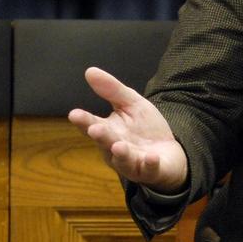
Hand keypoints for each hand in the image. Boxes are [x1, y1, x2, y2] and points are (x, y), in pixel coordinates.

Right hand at [68, 66, 188, 191]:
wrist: (169, 152)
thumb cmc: (144, 129)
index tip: (74, 114)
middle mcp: (115, 150)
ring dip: (121, 153)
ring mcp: (132, 162)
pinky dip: (150, 164)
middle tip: (95, 128)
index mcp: (108, 132)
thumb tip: (89, 71)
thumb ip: (112, 90)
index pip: (92, 125)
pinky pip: (149, 169)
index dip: (83, 121)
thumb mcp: (131, 104)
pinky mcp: (151, 171)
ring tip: (119, 145)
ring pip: (123, 160)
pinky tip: (151, 157)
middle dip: (101, 136)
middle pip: (106, 143)